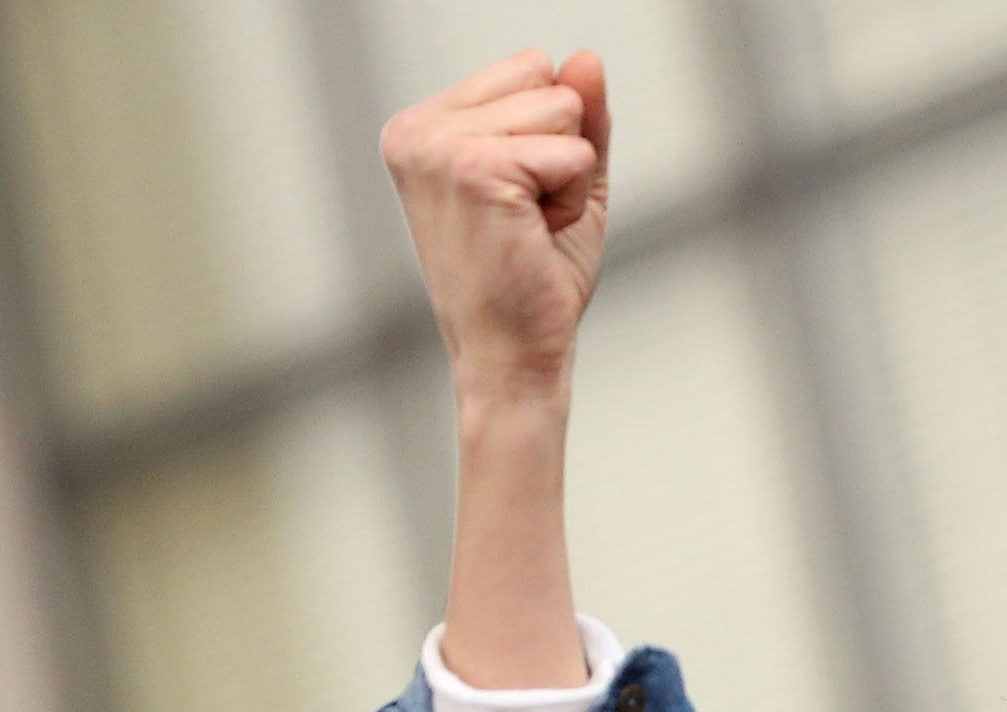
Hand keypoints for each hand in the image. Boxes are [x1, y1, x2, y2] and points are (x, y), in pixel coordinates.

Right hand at [380, 49, 610, 402]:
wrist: (512, 360)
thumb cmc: (533, 285)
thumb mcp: (565, 186)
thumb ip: (579, 121)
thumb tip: (587, 57)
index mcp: (424, 127)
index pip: (528, 69)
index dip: (552, 138)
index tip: (521, 202)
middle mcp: (418, 129)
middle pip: (546, 77)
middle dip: (563, 153)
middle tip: (529, 221)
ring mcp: (440, 146)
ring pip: (563, 108)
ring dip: (569, 178)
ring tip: (530, 229)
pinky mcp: (475, 168)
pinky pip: (574, 152)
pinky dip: (574, 199)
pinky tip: (535, 236)